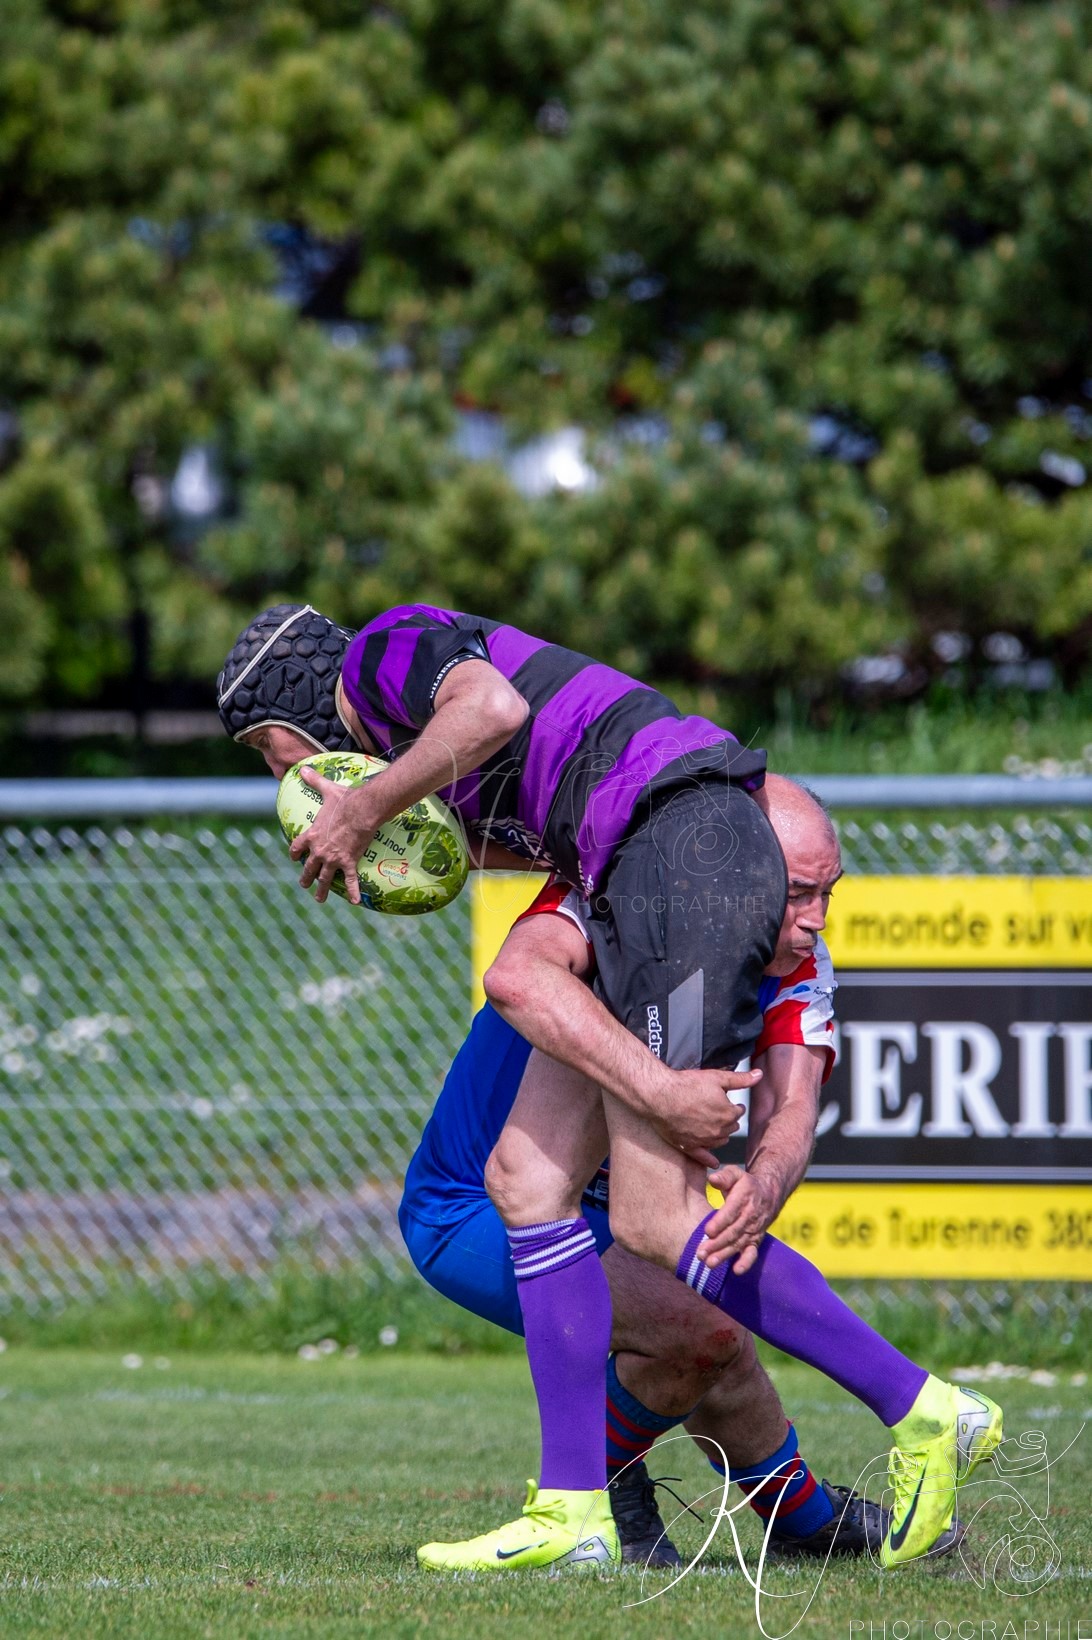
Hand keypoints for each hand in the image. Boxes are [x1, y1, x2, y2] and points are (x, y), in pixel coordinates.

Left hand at [288, 767, 377, 904]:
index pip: (297, 847)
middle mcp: (319, 850)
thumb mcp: (327, 790)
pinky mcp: (348, 862)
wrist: (361, 810)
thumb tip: (303, 768)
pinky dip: (353, 892)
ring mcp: (333, 858)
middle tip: (304, 884)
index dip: (295, 854)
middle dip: (306, 877)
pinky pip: (350, 880)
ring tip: (319, 898)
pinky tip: (356, 902)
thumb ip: (314, 780)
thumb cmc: (344, 800)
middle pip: (309, 868)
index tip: (294, 858)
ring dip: (321, 890)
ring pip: (324, 878)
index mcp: (312, 835)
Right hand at [649, 1065, 759, 1164]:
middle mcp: (719, 1130)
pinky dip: (710, 1161)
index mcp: (728, 1113)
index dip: (733, 1104)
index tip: (726, 1100)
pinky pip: (703, 1158)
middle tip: (717, 1110)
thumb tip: (760, 1075)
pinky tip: (714, 1163)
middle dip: (727, 1119)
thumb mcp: (717, 1077)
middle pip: (731, 1127)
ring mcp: (704, 1140)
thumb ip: (741, 1079)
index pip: (738, 1111)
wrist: (660, 1095)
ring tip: (712, 1125)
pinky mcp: (689, 1147)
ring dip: (720, 1134)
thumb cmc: (687, 1084)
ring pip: (720, 1141)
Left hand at [699, 1164, 781, 1270]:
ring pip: (738, 1244)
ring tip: (709, 1264)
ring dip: (724, 1255)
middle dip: (716, 1244)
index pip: (731, 1212)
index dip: (720, 1222)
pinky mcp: (755, 1241)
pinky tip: (736, 1271)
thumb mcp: (735, 1174)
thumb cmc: (745, 1184)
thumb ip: (724, 1176)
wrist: (768, 1194)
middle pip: (732, 1232)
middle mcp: (750, 1216)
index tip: (707, 1231)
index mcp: (744, 1198)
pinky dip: (746, 1263)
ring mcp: (753, 1230)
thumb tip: (713, 1178)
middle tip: (701, 1253)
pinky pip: (752, 1253)